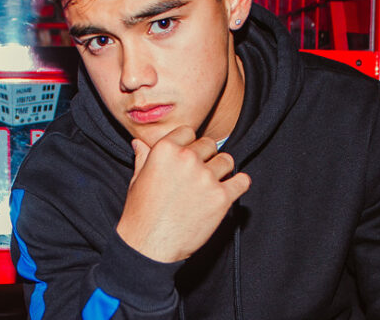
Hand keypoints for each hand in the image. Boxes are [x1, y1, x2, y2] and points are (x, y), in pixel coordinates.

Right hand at [115, 125, 250, 262]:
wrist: (148, 247)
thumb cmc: (140, 214)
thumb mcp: (137, 180)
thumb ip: (143, 157)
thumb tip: (139, 142)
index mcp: (165, 150)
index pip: (188, 132)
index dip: (189, 144)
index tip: (188, 157)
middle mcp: (187, 159)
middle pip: (209, 145)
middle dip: (206, 157)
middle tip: (198, 175)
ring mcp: (206, 178)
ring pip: (227, 161)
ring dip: (222, 170)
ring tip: (211, 184)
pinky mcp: (221, 198)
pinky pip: (242, 181)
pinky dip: (239, 185)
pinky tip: (230, 190)